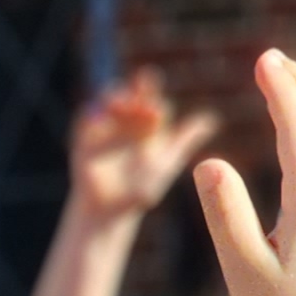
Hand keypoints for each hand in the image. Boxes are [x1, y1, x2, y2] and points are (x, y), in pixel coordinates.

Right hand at [68, 68, 222, 224]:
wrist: (111, 209)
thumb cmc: (141, 189)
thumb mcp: (166, 163)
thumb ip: (184, 140)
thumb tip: (211, 119)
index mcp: (148, 124)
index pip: (152, 102)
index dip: (154, 97)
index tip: (155, 106)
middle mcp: (127, 119)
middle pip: (130, 94)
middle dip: (134, 89)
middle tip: (140, 86)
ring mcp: (106, 126)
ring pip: (107, 101)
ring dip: (112, 98)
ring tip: (116, 104)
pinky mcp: (85, 136)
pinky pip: (86, 118)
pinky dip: (90, 114)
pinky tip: (97, 118)